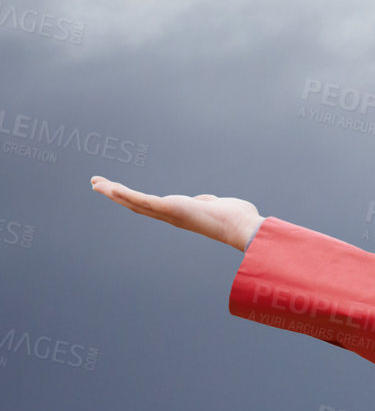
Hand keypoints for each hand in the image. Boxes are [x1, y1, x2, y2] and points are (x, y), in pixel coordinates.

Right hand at [90, 175, 264, 251]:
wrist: (242, 227)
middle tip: (97, 185)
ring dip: (114, 193)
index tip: (119, 191)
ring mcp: (169, 213)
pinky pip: (143, 201)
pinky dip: (125, 194)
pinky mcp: (171, 209)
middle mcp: (171, 216)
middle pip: (136, 205)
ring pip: (135, 203)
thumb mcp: (216, 205)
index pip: (151, 206)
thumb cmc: (236, 218)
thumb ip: (208, 202)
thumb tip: (209, 201)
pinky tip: (110, 188)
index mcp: (180, 213)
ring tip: (96, 183)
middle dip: (116, 195)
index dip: (133, 199)